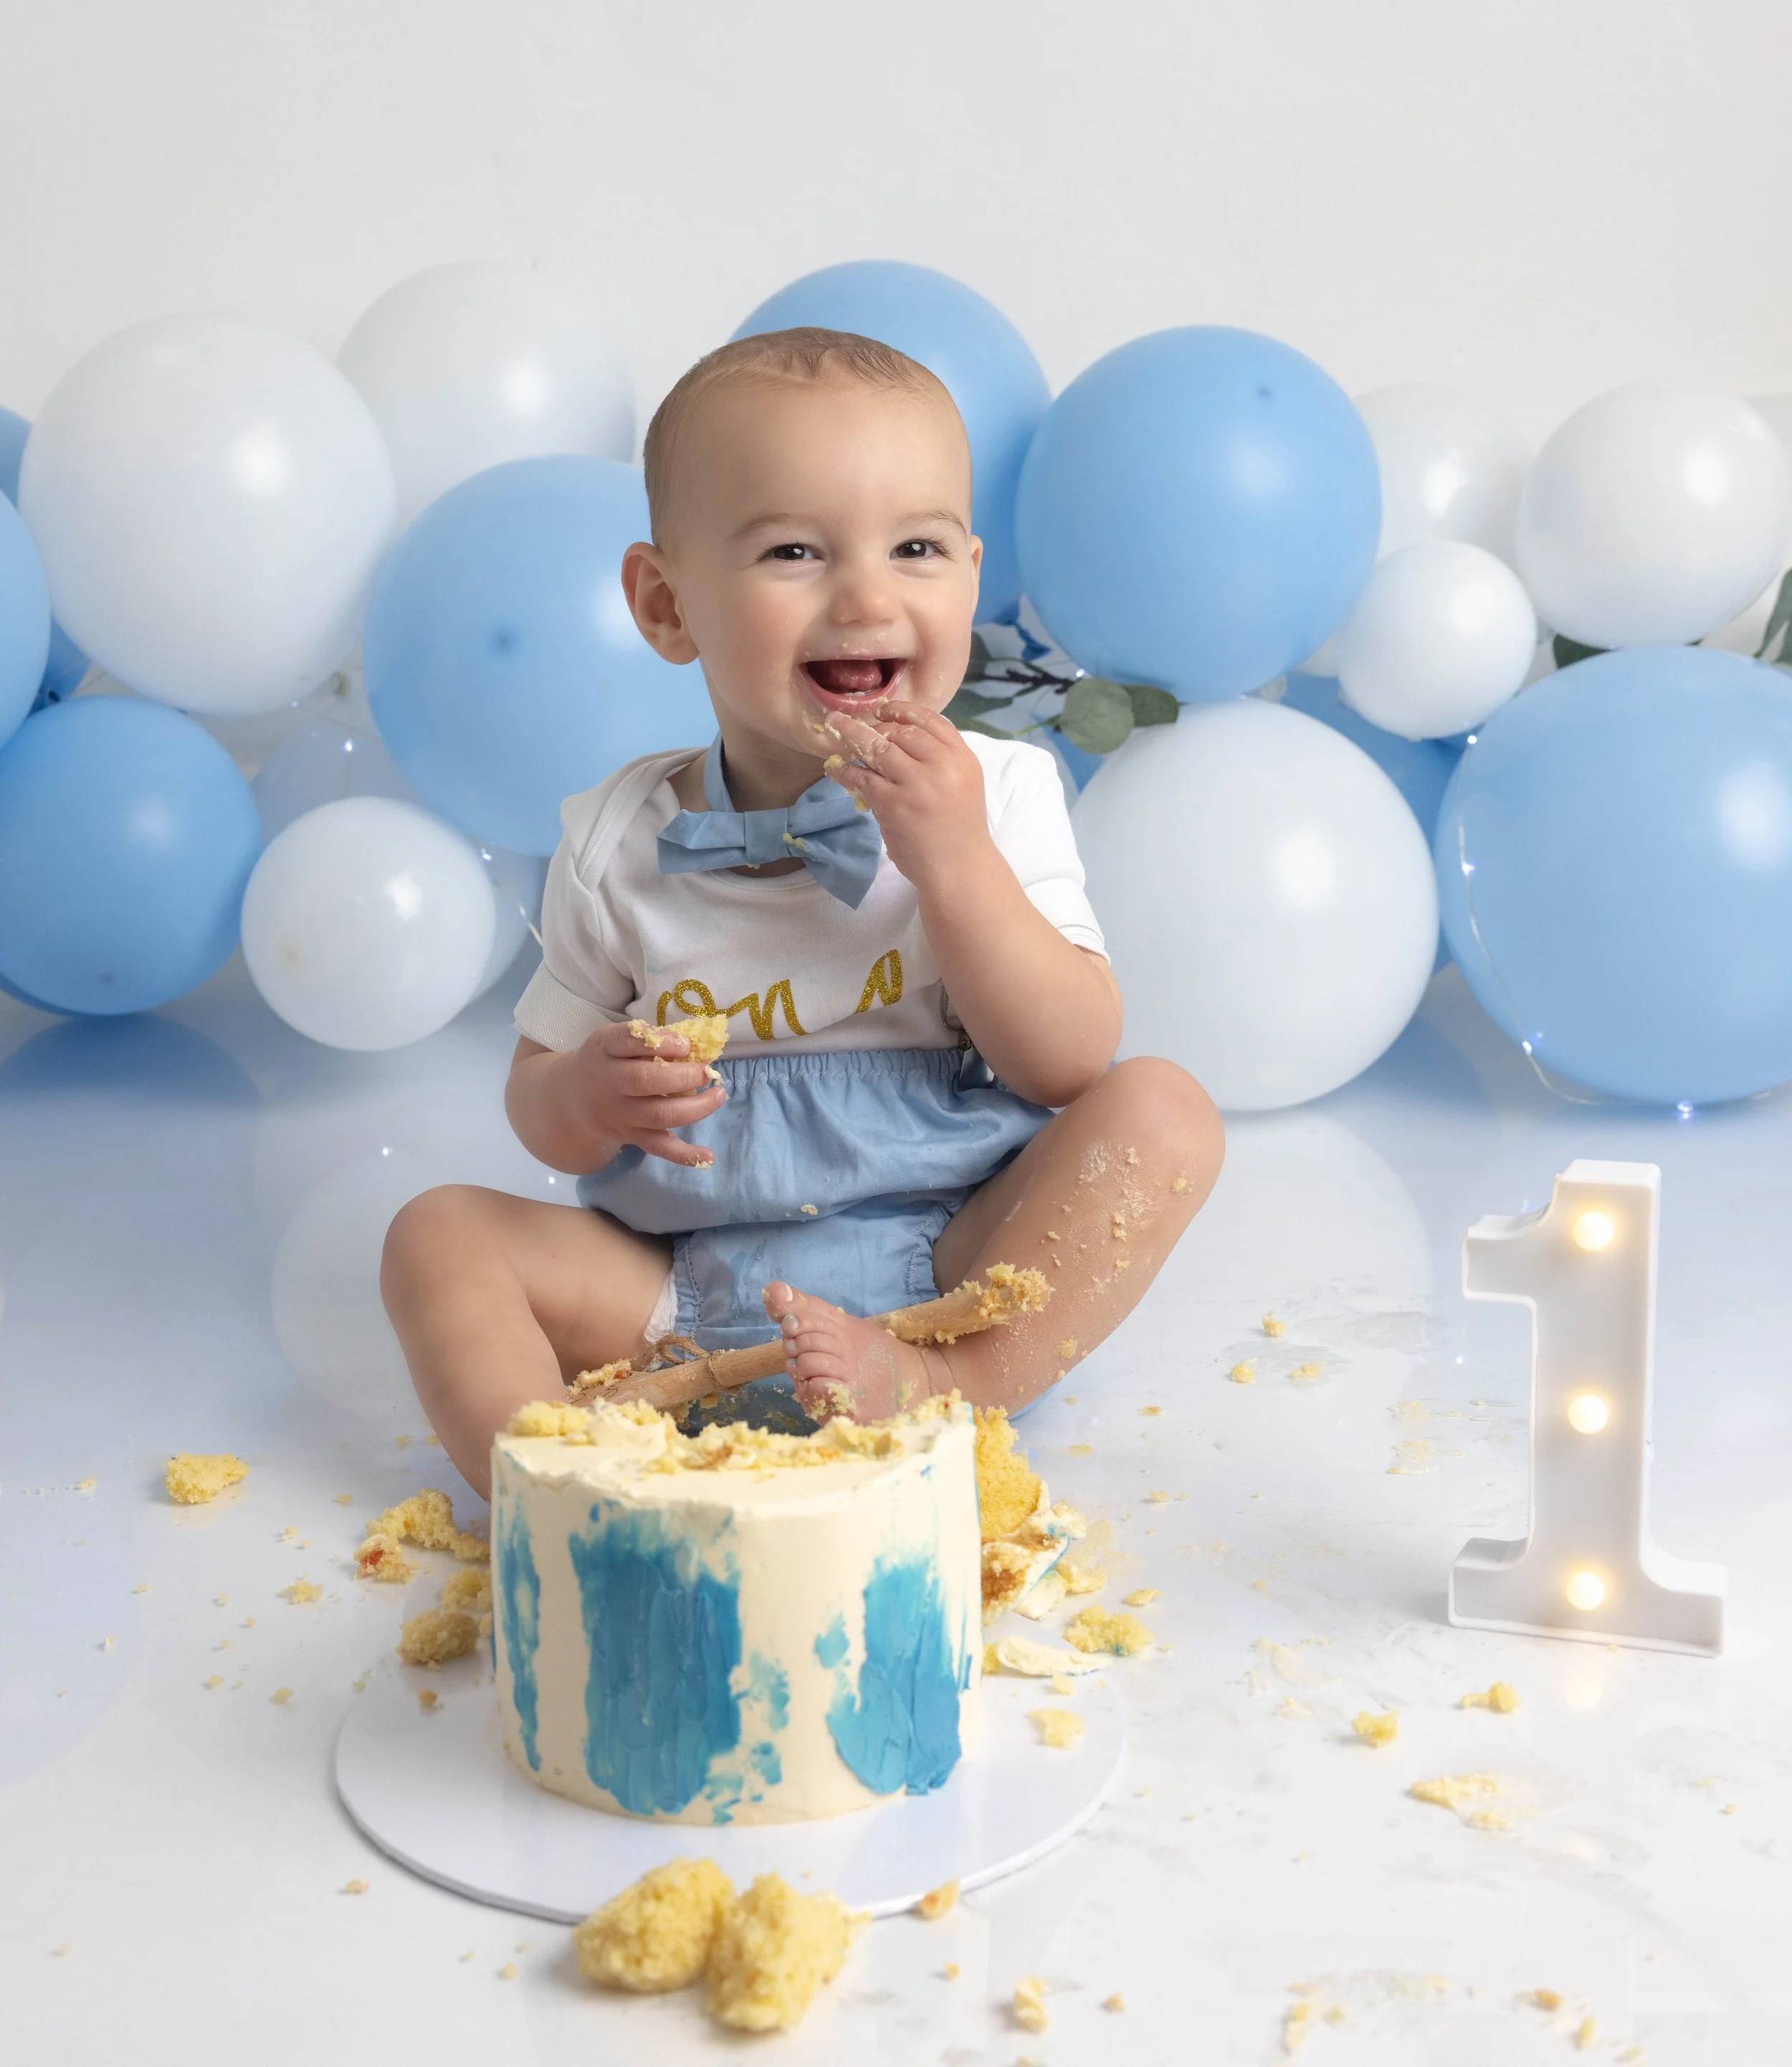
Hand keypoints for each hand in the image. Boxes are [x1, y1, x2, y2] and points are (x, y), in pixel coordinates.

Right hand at [566, 1021, 726, 1168]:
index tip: (685, 1045)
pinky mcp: (632, 1136)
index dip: (660, 1041)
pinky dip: (684, 1155)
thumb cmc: (606, 1061)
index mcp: (605, 1050)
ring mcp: (622, 1114)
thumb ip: (646, 1038)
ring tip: (718, 1094)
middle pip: (645, 1081)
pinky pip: (659, 1147)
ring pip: (659, 1115)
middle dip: (683, 1076)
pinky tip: (708, 1156)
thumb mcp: (614, 1039)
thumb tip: (692, 1044)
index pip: (627, 1041)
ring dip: (695, 1107)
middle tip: (707, 1071)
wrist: (574, 1100)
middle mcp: (610, 1083)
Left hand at [822, 704, 993, 891]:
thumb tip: (898, 739)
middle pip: (902, 732)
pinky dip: (846, 772)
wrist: (959, 869)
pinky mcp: (893, 804)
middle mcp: (942, 766)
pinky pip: (863, 778)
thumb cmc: (958, 829)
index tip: (883, 710)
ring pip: (878, 748)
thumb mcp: (962, 785)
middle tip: (855, 724)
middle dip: (876, 725)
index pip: (932, 721)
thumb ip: (940, 760)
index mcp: (962, 758)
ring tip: (835, 730)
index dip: (903, 711)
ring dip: (852, 736)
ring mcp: (917, 784)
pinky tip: (836, 770)